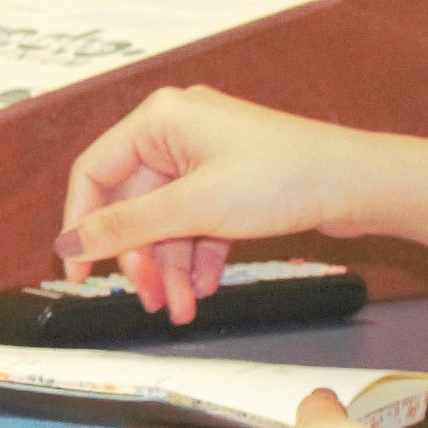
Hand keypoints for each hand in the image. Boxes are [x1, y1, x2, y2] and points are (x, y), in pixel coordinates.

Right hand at [56, 86, 394, 315]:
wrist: (356, 185)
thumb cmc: (284, 177)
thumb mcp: (193, 207)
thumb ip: (126, 227)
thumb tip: (71, 243)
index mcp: (160, 119)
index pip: (95, 172)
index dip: (81, 225)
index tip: (78, 273)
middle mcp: (177, 131)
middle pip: (132, 205)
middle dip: (141, 258)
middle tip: (149, 298)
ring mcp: (204, 157)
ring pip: (166, 221)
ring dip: (171, 267)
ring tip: (181, 307)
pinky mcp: (228, 181)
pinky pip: (195, 222)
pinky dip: (197, 257)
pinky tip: (205, 286)